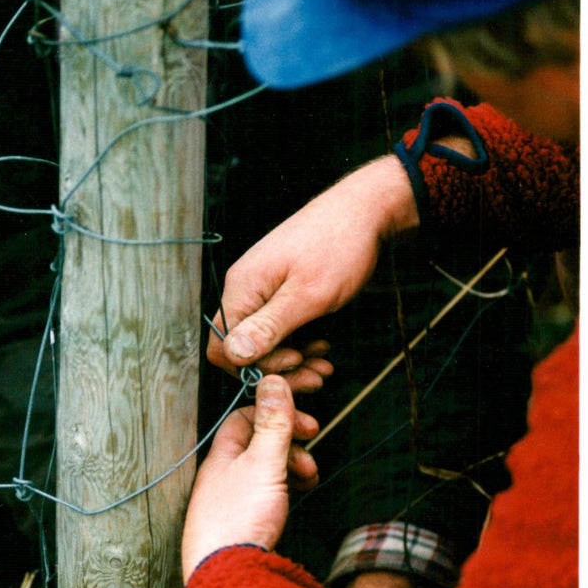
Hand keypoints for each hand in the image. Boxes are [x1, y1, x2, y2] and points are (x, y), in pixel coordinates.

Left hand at [181, 375, 317, 581]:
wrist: (228, 577)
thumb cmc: (238, 520)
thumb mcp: (263, 463)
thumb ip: (272, 423)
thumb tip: (272, 381)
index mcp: (221, 456)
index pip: (244, 419)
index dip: (274, 415)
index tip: (303, 423)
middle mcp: (221, 477)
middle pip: (257, 445)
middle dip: (289, 445)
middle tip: (310, 452)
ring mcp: (229, 502)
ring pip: (263, 472)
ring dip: (290, 469)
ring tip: (308, 479)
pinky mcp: (240, 525)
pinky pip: (263, 497)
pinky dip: (283, 492)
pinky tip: (295, 499)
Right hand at [207, 155, 418, 376]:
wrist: (366, 211)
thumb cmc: (339, 244)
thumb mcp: (308, 295)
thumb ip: (269, 326)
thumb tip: (233, 353)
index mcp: (243, 287)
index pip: (222, 346)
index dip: (252, 366)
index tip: (292, 364)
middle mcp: (246, 289)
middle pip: (244, 348)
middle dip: (278, 368)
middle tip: (315, 376)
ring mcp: (263, 290)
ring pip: (265, 341)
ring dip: (293, 360)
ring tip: (324, 365)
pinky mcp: (281, 291)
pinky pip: (279, 328)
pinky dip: (300, 343)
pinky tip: (322, 348)